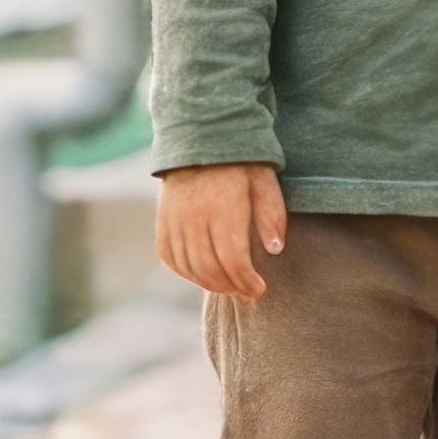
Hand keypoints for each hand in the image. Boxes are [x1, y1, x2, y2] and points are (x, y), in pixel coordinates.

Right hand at [156, 163, 287, 301]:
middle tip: (247, 294)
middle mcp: (193, 216)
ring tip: (230, 288)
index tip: (260, 290)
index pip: (232, 257)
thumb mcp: (266, 183)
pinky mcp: (162, 222)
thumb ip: (272, 215)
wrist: (201, 144)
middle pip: (208, 267)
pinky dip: (186, 272)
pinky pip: (169, 257)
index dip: (246, 280)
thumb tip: (275, 249)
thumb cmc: (242, 166)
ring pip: (187, 266)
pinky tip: (204, 277)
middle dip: (230, 287)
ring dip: (209, 284)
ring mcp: (173, 220)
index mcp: (223, 207)